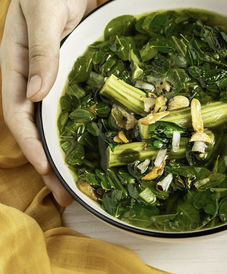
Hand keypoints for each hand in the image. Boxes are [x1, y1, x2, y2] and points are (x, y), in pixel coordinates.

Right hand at [0, 0, 96, 204]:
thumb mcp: (43, 15)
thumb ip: (41, 52)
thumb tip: (37, 94)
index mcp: (17, 67)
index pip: (17, 113)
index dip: (30, 143)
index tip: (46, 168)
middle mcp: (35, 79)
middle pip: (38, 128)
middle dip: (48, 161)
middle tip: (66, 192)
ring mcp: (57, 79)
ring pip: (59, 122)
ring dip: (68, 151)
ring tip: (83, 179)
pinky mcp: (78, 76)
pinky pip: (79, 106)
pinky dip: (85, 128)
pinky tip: (99, 145)